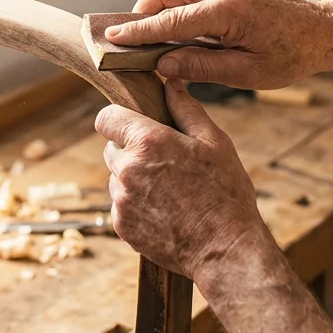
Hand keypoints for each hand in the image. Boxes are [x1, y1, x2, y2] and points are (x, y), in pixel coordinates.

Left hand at [96, 79, 268, 277]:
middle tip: (165, 161)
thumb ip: (186, 109)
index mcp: (147, 142)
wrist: (225, 251)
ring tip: (170, 190)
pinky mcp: (121, 226)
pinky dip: (137, 204)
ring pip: (117, 177)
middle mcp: (127, 169)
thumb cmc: (226, 194)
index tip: (135, 124)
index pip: (106, 117)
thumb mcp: (214, 142)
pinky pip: (121, 205)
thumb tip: (170, 82)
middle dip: (132, 149)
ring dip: (134, 178)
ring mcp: (121, 200)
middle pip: (111, 148)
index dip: (120, 118)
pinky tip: (165, 210)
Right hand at [105, 0, 324, 88]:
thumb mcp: (246, 73)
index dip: (138, 31)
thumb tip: (163, 64)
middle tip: (131, 36)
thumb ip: (201, 67)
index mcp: (228, 11)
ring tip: (149, 31)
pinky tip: (175, 23)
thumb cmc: (290, 56)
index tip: (112, 37)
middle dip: (142, 9)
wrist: (323, 32)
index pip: (170, 20)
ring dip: (156, 1)